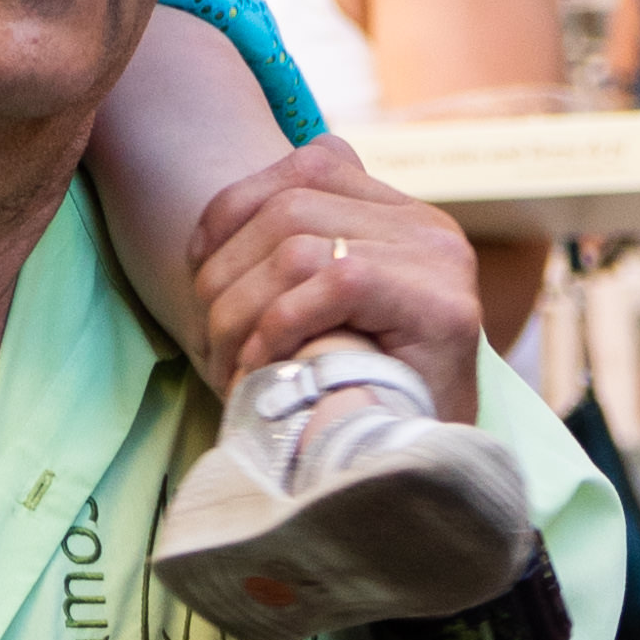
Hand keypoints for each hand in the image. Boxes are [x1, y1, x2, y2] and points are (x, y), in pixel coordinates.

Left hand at [187, 138, 484, 415]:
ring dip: (242, 311)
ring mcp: (440, 262)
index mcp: (402, 216)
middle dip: (226, 274)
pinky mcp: (442, 307)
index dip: (234, 209)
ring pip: (300, 246)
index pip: (305, 167)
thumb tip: (210, 245)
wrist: (440, 472)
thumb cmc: (370, 400)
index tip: (198, 267)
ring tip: (230, 367)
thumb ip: (301, 269)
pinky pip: (334, 285)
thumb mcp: (332, 321)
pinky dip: (280, 328)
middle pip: (290, 208)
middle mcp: (428, 226)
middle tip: (209, 341)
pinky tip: (264, 371)